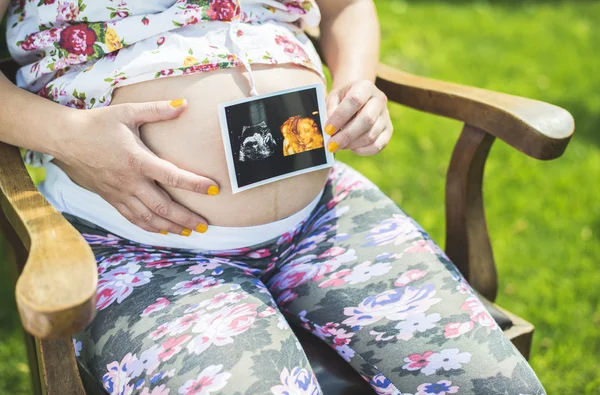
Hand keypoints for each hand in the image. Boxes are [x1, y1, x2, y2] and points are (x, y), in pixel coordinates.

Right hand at [53, 99, 217, 234]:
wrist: (65, 138)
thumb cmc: (97, 124)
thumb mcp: (127, 112)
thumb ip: (157, 110)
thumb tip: (184, 104)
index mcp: (137, 160)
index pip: (172, 175)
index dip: (195, 184)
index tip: (214, 189)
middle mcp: (129, 181)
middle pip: (163, 206)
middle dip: (186, 218)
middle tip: (205, 225)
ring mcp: (120, 193)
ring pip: (148, 217)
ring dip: (171, 227)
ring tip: (189, 232)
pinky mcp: (111, 198)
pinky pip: (132, 218)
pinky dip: (149, 227)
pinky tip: (162, 230)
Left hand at [324, 80, 392, 155]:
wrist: (357, 99)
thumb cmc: (342, 99)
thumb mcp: (333, 98)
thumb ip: (330, 110)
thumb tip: (329, 129)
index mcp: (365, 86)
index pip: (355, 100)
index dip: (340, 117)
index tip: (327, 129)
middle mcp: (379, 99)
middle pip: (367, 120)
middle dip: (346, 135)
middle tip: (331, 145)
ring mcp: (386, 116)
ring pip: (371, 135)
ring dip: (351, 144)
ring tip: (337, 146)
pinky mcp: (388, 131)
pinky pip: (377, 146)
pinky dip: (361, 150)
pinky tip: (350, 148)